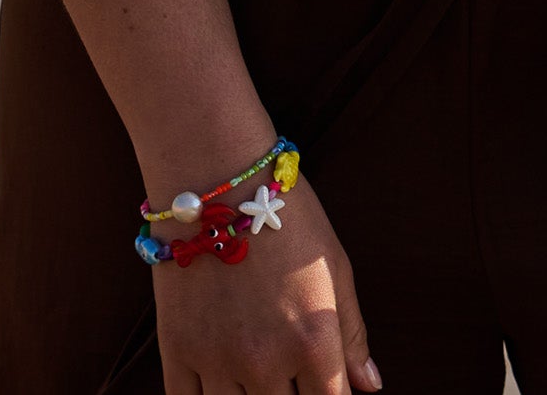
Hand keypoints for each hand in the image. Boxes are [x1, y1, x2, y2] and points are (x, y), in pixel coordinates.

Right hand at [153, 177, 380, 394]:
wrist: (216, 173)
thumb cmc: (287, 214)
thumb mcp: (335, 265)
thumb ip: (352, 333)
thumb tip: (370, 386)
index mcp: (313, 341)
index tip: (322, 387)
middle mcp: (266, 361)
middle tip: (288, 375)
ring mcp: (217, 360)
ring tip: (256, 373)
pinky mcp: (176, 350)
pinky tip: (220, 385)